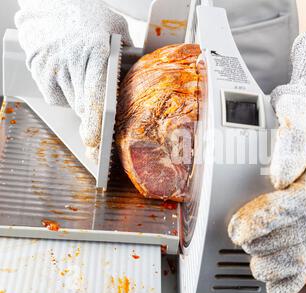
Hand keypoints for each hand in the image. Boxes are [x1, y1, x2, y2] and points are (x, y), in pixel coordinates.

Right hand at [15, 0, 132, 149]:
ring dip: (80, 100)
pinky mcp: (38, 67)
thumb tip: (143, 83)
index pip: (96, 97)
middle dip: (94, 117)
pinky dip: (64, 92)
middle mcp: (72, 60)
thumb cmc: (91, 17)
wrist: (55, 2)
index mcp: (97, 52)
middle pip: (83, 106)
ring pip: (70, 102)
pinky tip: (70, 76)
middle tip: (102, 122)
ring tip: (85, 79)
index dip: (97, 123)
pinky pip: (54, 94)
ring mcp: (52, 64)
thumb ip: (129, 58)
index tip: (97, 141)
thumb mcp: (118, 30)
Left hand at [228, 32, 305, 292]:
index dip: (269, 218)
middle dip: (271, 242)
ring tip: (255, 265)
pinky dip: (297, 274)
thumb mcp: (294, 103)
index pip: (302, 200)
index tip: (239, 227)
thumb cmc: (301, 105)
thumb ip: (292, 133)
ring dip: (281, 261)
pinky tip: (277, 288)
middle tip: (240, 241)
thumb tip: (283, 174)